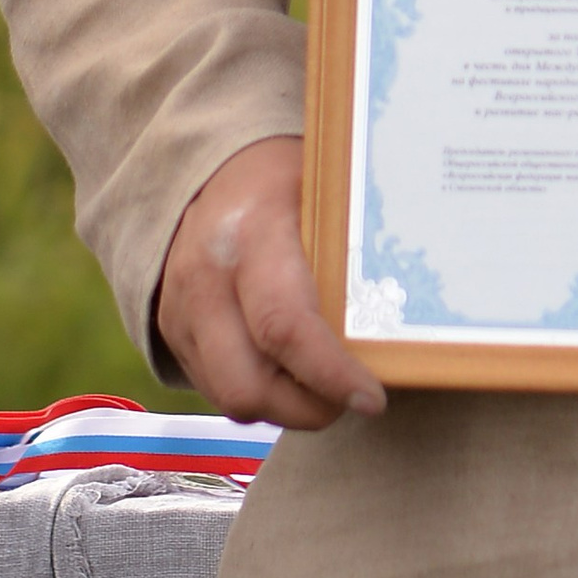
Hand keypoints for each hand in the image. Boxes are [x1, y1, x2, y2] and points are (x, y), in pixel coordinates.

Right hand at [154, 136, 387, 428]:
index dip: (329, 374)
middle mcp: (205, 279)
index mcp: (250, 234)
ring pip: (229, 397)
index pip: (284, 326)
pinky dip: (258, 394)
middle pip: (247, 383)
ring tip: (324, 388)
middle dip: (307, 409)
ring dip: (283, 408)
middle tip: (350, 399)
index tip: (372, 398)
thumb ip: (351, 250)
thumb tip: (406, 315)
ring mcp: (179, 311)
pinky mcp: (170, 333)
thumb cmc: (285, 180)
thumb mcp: (325, 193)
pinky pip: (214, 389)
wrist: (210, 169)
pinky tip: (290, 374)